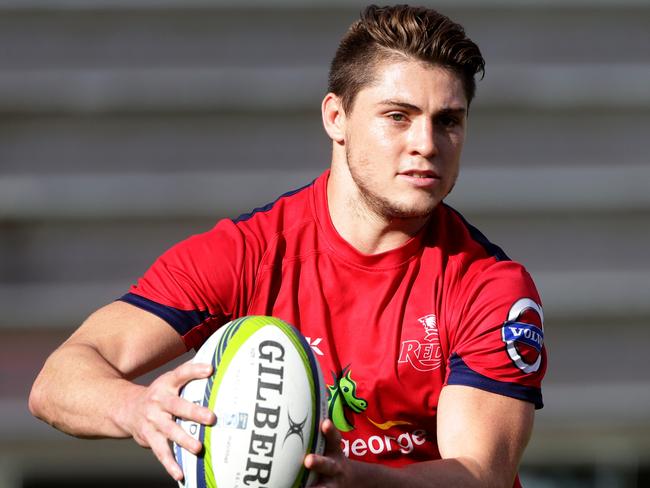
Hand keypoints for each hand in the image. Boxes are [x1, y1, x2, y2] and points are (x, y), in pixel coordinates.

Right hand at [120, 360, 215, 480]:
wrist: (126, 408)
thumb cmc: (159, 394)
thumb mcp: (170, 380)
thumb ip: (190, 373)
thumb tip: (216, 364)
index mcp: (166, 384)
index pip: (181, 374)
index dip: (195, 370)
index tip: (210, 370)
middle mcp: (158, 401)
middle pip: (176, 406)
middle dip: (194, 412)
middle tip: (211, 418)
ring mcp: (152, 421)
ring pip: (168, 431)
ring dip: (183, 440)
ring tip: (198, 448)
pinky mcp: (149, 437)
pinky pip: (160, 452)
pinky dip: (170, 464)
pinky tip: (180, 474)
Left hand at [304, 419, 352, 487]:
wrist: (348, 479)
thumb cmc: (329, 454)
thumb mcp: (329, 442)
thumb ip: (317, 429)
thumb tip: (296, 396)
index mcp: (333, 450)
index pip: (334, 438)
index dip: (330, 431)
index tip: (325, 423)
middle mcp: (334, 466)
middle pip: (328, 464)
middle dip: (319, 462)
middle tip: (308, 460)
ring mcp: (330, 483)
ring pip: (323, 487)